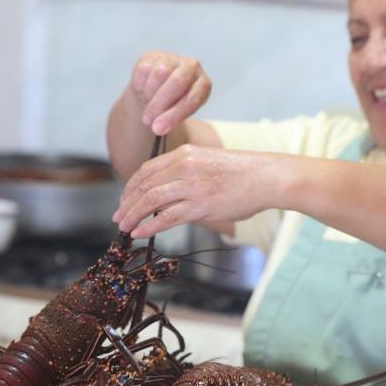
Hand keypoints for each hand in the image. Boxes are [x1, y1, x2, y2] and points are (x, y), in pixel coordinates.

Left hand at [113, 144, 281, 237]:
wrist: (267, 177)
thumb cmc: (243, 173)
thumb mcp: (209, 162)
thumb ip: (187, 174)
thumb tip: (169, 196)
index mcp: (185, 153)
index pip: (147, 170)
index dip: (131, 186)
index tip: (125, 199)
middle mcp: (185, 166)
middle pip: (144, 185)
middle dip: (127, 203)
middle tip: (118, 216)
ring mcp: (192, 186)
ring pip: (151, 201)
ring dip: (133, 215)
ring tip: (124, 226)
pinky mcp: (201, 205)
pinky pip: (167, 217)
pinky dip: (149, 226)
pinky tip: (139, 232)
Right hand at [126, 51, 211, 134]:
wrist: (156, 93)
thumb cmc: (171, 107)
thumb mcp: (178, 115)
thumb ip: (172, 120)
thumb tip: (158, 127)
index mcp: (203, 85)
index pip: (192, 99)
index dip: (174, 115)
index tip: (159, 128)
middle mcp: (192, 67)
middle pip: (177, 81)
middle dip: (160, 104)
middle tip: (148, 120)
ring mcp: (173, 59)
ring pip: (159, 74)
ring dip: (149, 95)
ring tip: (147, 104)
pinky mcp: (154, 55)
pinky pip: (144, 70)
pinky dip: (140, 85)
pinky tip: (143, 92)